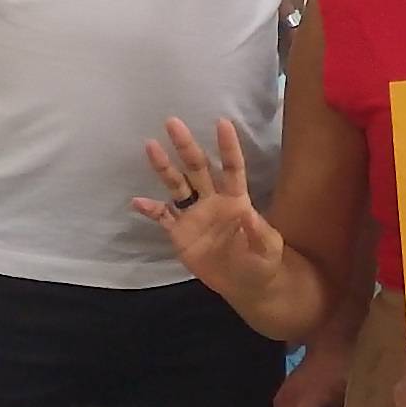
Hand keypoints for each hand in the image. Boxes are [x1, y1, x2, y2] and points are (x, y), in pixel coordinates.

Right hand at [130, 118, 285, 312]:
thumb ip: (259, 232)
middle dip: (186, 146)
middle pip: (197, 168)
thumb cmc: (262, 261)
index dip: (228, 147)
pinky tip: (136, 201)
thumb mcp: (268, 249)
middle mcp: (212, 200)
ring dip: (164, 167)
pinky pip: (163, 217)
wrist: (245, 284)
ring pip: (177, 185)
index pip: (232, 168)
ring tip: (150, 146)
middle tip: (173, 122)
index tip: (222, 122)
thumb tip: (248, 214)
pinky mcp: (180, 233)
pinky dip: (150, 210)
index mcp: (236, 199)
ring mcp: (194, 215)